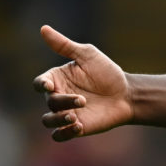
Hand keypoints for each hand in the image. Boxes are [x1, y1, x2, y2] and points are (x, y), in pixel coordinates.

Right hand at [33, 25, 133, 140]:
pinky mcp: (76, 128)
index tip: (49, 85)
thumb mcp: (88, 55)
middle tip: (82, 100)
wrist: (127, 94)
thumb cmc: (107, 73)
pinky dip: (64, 133)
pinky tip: (79, 126)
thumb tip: (43, 28)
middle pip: (48, 102)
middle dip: (63, 102)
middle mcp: (58, 97)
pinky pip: (59, 136)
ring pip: (48, 121)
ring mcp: (65, 113)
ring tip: (75, 116)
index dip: (41, 85)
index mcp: (57, 79)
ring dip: (58, 120)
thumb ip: (65, 46)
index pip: (39, 83)